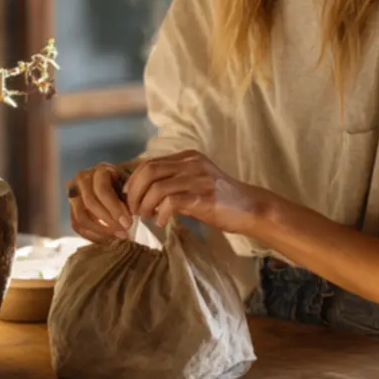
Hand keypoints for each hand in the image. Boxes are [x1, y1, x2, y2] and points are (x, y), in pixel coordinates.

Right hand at [66, 162, 133, 242]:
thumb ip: (130, 198)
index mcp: (100, 170)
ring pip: (80, 216)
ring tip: (116, 237)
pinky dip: (92, 235)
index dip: (114, 208)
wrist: (117, 184)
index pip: (102, 190)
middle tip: (124, 233)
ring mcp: (73, 193)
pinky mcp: (71, 208)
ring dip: (100, 231)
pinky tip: (106, 240)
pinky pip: (77, 225)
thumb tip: (127, 221)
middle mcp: (83, 178)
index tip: (128, 223)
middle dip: (108, 221)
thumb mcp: (131, 186)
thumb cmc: (126, 185)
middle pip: (89, 202)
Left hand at [123, 150, 263, 235]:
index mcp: (187, 157)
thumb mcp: (195, 183)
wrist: (250, 208)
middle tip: (132, 210)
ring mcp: (198, 178)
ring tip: (144, 217)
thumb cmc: (221, 199)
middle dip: (135, 192)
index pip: (150, 162)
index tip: (128, 197)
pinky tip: (160, 221)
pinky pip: (171, 201)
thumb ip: (173, 183)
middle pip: (150, 171)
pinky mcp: (204, 197)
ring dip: (145, 204)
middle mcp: (191, 163)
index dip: (134, 180)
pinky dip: (160, 213)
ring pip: (157, 186)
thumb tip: (144, 194)